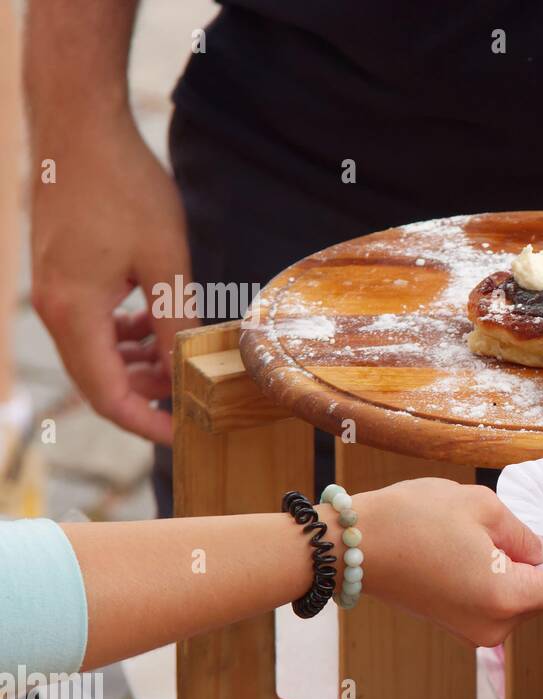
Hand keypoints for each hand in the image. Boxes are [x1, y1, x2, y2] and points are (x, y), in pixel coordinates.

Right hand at [29, 110, 192, 444]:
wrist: (79, 124)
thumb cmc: (123, 185)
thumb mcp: (166, 261)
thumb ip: (175, 320)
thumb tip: (189, 368)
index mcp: (73, 312)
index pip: (108, 397)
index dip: (148, 424)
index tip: (186, 435)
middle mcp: (54, 308)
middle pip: (99, 381)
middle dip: (147, 396)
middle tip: (195, 398)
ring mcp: (53, 290)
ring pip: (96, 353)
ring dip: (138, 364)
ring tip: (183, 362)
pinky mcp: (61, 274)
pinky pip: (91, 324)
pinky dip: (123, 335)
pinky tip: (157, 328)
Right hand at [352, 478, 542, 645]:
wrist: (346, 547)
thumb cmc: (409, 520)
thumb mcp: (481, 508)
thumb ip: (526, 535)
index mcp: (508, 597)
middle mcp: (496, 625)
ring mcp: (475, 629)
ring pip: (523, 590)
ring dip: (526, 561)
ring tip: (492, 523)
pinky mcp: (458, 621)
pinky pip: (499, 594)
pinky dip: (506, 570)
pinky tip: (484, 541)